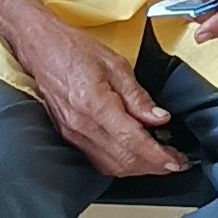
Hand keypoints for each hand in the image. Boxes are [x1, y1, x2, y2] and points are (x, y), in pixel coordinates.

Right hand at [15, 29, 189, 176]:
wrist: (42, 48)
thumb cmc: (74, 50)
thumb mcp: (116, 65)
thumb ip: (138, 96)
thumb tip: (159, 118)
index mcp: (95, 103)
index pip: (132, 140)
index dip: (157, 155)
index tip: (175, 161)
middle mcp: (82, 124)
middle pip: (124, 159)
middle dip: (154, 166)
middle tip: (174, 162)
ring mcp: (73, 133)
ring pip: (111, 165)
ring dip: (138, 168)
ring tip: (158, 160)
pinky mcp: (68, 136)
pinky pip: (98, 160)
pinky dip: (119, 164)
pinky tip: (133, 157)